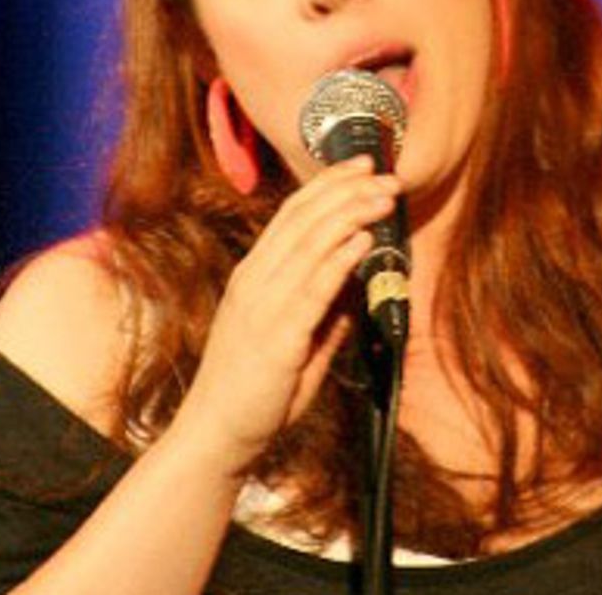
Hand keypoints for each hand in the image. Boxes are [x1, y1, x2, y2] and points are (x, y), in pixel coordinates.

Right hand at [168, 155, 397, 475]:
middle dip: (347, 191)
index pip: (292, 215)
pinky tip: (362, 239)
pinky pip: (312, 289)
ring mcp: (263, 307)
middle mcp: (255, 281)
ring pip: (310, 245)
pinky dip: (339, 260)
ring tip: (384, 196)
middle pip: (303, 220)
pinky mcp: (278, 338)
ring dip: (351, 215)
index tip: (360, 166)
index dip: (327, 186)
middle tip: (384, 173)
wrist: (217, 434)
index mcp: (254, 276)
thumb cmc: (255, 390)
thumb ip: (322, 311)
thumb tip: (355, 287)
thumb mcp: (293, 339)